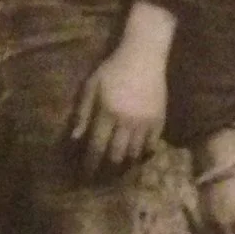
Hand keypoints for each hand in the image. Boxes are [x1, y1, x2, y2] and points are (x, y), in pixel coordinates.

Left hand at [69, 3, 175, 179]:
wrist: (144, 57)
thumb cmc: (112, 70)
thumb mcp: (90, 87)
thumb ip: (83, 113)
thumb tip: (74, 139)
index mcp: (108, 114)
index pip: (97, 147)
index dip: (90, 164)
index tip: (84, 176)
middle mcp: (127, 122)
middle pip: (117, 155)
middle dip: (107, 169)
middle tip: (100, 177)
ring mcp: (146, 123)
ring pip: (135, 154)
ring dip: (125, 165)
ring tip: (117, 170)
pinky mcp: (160, 121)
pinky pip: (152, 145)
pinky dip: (144, 155)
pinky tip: (137, 158)